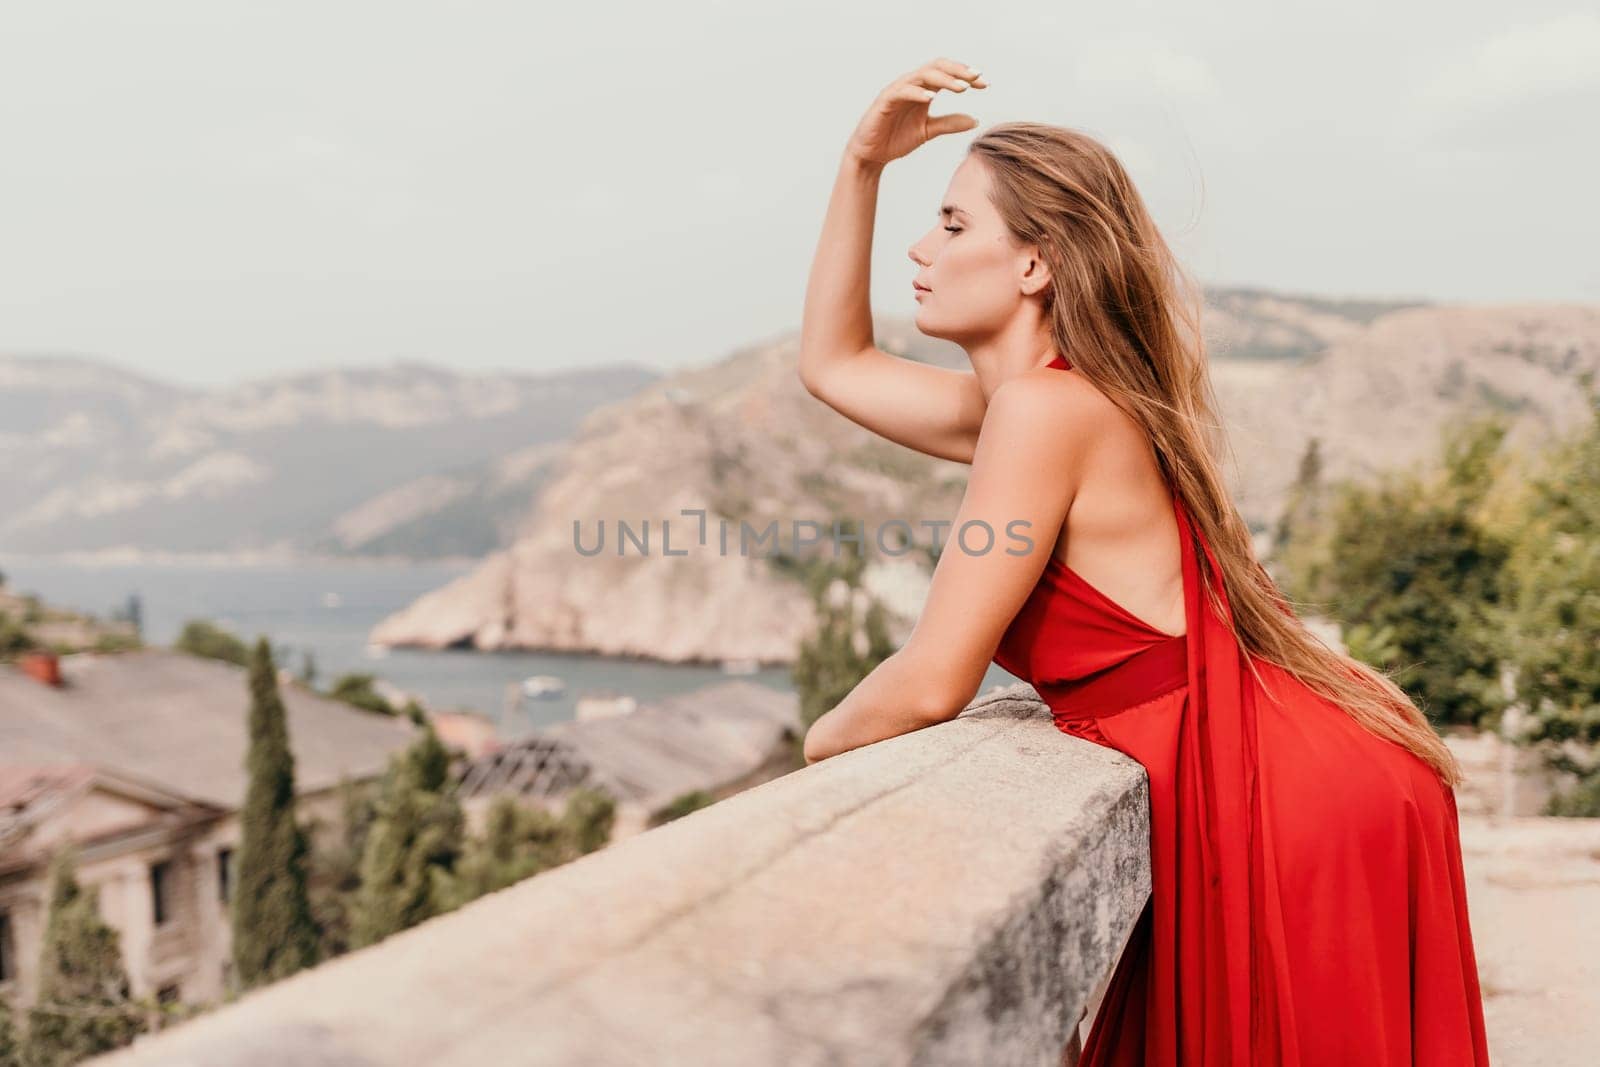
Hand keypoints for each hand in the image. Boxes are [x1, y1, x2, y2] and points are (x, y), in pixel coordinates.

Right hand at [845, 57, 986, 167]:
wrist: (871, 155)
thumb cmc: (896, 139)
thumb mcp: (928, 131)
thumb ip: (949, 124)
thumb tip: (975, 120)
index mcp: (923, 90)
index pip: (947, 74)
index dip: (966, 76)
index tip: (985, 83)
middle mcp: (912, 85)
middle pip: (937, 67)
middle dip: (958, 71)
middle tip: (977, 78)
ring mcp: (897, 91)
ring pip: (922, 75)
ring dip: (943, 79)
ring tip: (961, 88)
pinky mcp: (885, 101)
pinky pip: (902, 91)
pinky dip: (917, 92)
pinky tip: (932, 97)